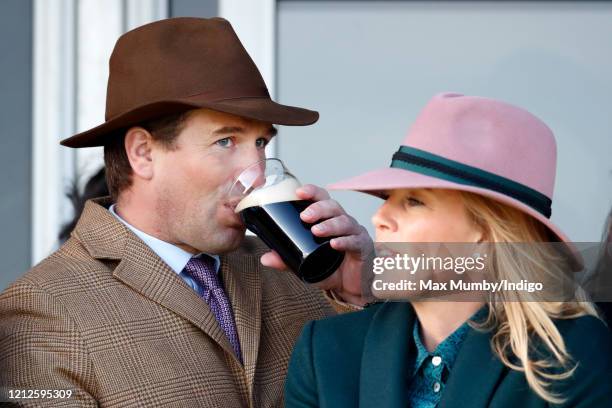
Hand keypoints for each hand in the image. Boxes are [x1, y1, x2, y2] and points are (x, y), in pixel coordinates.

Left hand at [260, 184, 372, 305]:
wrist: (351, 288)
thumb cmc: (332, 269)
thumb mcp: (306, 264)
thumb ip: (287, 260)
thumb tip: (265, 258)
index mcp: (329, 219)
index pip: (321, 199)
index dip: (312, 192)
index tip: (298, 192)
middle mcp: (343, 222)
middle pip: (333, 206)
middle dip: (318, 208)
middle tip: (305, 216)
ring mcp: (355, 233)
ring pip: (345, 221)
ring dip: (329, 225)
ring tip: (316, 231)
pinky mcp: (363, 247)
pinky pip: (355, 241)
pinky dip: (345, 241)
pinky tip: (334, 244)